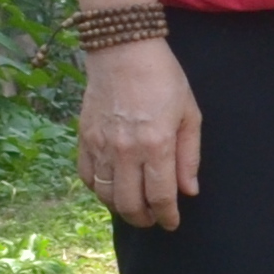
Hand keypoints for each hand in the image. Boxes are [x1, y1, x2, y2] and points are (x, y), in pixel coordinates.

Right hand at [77, 35, 200, 229]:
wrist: (123, 50)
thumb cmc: (163, 78)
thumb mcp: (189, 113)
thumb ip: (189, 156)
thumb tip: (189, 191)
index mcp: (156, 145)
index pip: (160, 196)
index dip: (167, 216)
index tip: (171, 223)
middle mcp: (125, 150)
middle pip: (129, 204)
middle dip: (143, 219)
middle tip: (152, 220)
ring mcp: (100, 145)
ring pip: (105, 195)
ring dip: (120, 208)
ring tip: (134, 207)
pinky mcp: (84, 138)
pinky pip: (86, 176)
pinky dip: (98, 189)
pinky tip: (111, 188)